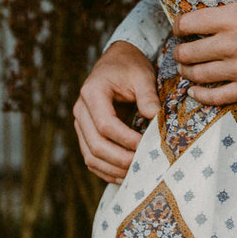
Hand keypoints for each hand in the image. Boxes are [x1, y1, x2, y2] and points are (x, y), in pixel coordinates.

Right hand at [71, 41, 159, 183]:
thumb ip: (148, 95)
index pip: (105, 124)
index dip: (125, 139)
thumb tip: (155, 117)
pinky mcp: (85, 134)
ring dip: (112, 169)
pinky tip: (124, 175)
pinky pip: (91, 158)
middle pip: (95, 144)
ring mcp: (80, 124)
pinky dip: (106, 170)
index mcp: (92, 93)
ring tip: (135, 173)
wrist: (116, 62)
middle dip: (120, 159)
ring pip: (90, 156)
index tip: (145, 145)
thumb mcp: (141, 75)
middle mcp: (80, 110)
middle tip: (142, 164)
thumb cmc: (129, 67)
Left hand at [174, 0, 236, 106]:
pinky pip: (217, 97)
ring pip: (199, 75)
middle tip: (180, 50)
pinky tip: (196, 92)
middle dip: (179, 52)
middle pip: (189, 53)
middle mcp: (230, 45)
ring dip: (186, 72)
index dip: (178, 26)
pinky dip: (201, 96)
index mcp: (232, 19)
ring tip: (185, 69)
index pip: (189, 23)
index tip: (179, 27)